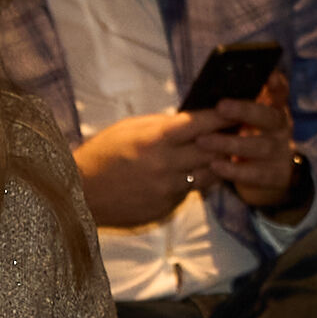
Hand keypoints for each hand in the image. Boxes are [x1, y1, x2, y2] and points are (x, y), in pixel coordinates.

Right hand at [72, 106, 227, 222]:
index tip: (237, 111)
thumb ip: (163, 125)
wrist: (80, 194)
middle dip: (226, 140)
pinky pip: (190, 191)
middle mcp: (166, 164)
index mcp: (156, 139)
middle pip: (213, 151)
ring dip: (215, 164)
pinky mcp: (166, 206)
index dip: (224, 116)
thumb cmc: (102, 154)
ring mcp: (168, 188)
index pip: (202, 124)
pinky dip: (193, 181)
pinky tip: (187, 173)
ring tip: (217, 154)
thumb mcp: (129, 128)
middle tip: (236, 133)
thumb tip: (193, 121)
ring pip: (208, 174)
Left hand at [215, 72, 298, 213]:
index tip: (267, 75)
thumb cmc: (247, 140)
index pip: (280, 91)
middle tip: (221, 106)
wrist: (270, 177)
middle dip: (246, 110)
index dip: (276, 82)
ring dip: (230, 143)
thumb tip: (203, 97)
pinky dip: (233, 169)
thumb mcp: (246, 122)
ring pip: (260, 146)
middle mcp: (280, 127)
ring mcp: (280, 151)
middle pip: (269, 116)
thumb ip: (233, 110)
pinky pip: (255, 173)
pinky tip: (215, 165)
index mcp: (274, 109)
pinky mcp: (275, 175)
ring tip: (203, 141)